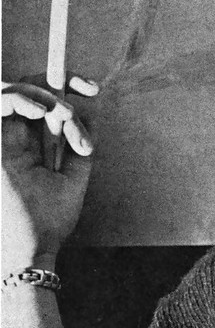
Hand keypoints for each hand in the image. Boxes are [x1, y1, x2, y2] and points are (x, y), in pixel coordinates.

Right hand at [2, 74, 96, 268]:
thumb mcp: (74, 177)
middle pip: (30, 88)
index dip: (67, 86)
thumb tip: (90, 112)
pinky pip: (1, 102)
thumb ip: (79, 146)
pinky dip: (23, 99)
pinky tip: (46, 112)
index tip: (92, 88)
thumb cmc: (49, 220)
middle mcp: (16, 136)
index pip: (47, 102)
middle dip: (60, 80)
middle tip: (89, 90)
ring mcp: (2, 138)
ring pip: (15, 90)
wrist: (32, 247)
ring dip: (46, 95)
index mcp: (35, 143)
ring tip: (66, 116)